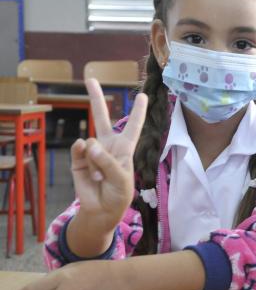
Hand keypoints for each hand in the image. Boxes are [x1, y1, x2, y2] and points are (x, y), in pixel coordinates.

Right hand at [71, 79, 146, 233]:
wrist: (101, 210)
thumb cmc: (118, 194)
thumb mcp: (121, 178)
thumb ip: (107, 160)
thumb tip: (88, 143)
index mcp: (125, 148)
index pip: (133, 125)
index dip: (138, 111)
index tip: (142, 95)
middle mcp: (108, 145)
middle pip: (102, 117)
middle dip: (96, 97)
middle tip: (90, 78)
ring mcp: (92, 151)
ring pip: (92, 140)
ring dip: (97, 159)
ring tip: (101, 176)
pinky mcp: (78, 159)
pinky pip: (79, 149)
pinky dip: (84, 158)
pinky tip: (90, 172)